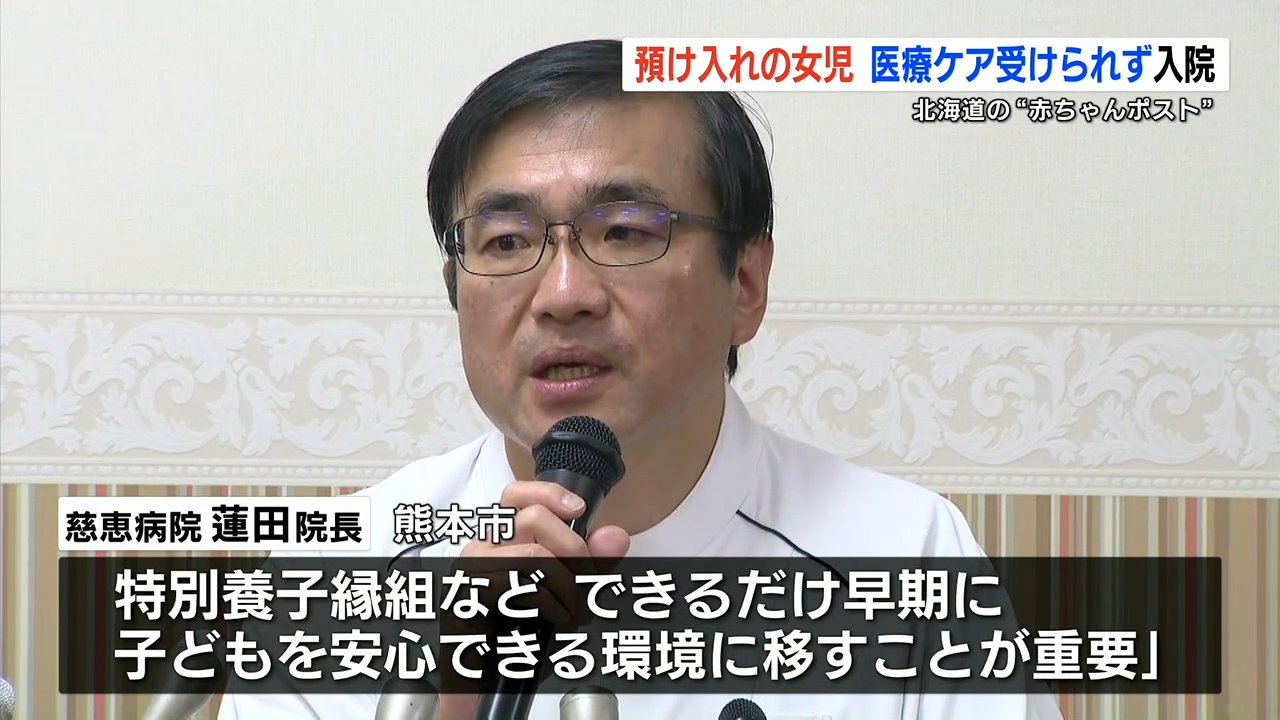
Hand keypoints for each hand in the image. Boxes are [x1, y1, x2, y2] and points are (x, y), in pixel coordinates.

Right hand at [434, 480, 629, 718]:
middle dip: (575, 550)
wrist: (487, 686)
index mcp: (502, 541)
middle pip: (533, 517)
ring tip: (573, 612)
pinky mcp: (462, 597)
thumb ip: (592, 565)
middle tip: (587, 583)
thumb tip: (616, 536)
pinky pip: (516, 584)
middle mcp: (482, 548)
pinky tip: (554, 620)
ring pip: (532, 552)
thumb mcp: (567, 596)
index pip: (515, 495)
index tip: (579, 509)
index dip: (548, 493)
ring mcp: (468, 571)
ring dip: (565, 585)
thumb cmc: (520, 638)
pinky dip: (547, 603)